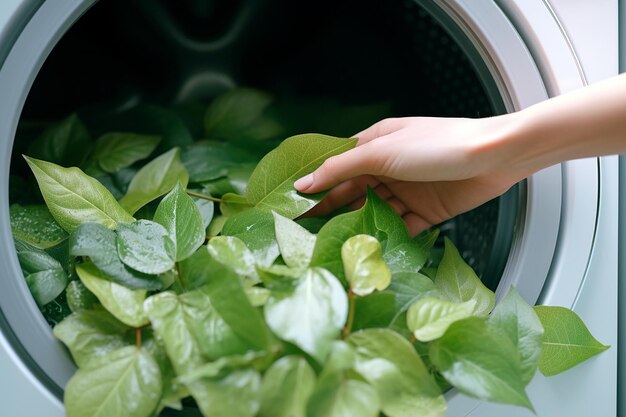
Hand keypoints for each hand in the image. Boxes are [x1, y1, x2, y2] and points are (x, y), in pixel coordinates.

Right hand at [294, 116, 524, 235]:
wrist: (494, 157)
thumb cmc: (438, 145)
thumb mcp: (382, 152)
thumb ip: (342, 168)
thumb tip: (304, 182)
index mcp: (376, 146)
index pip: (338, 168)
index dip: (316, 186)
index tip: (293, 207)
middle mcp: (389, 168)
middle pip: (353, 193)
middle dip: (332, 211)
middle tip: (306, 234)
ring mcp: (408, 191)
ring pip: (374, 213)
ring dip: (358, 227)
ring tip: (334, 247)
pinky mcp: (427, 211)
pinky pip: (401, 227)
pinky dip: (387, 238)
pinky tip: (371, 251)